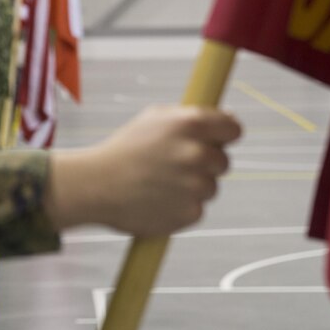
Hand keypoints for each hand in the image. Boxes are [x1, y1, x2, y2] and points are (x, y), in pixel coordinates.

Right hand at [45, 105, 241, 235]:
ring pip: (211, 187)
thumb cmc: (125, 149)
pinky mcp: (190, 213)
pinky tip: (157, 200)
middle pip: (223, 162)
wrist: (96, 185)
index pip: (234, 129)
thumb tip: (229, 120)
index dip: (225, 136)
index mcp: (191, 124)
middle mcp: (197, 153)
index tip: (216, 141)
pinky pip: (196, 209)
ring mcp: (195, 185)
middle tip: (174, 166)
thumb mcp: (154, 119)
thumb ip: (191, 117)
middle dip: (205, 164)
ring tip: (160, 184)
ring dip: (192, 187)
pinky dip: (181, 207)